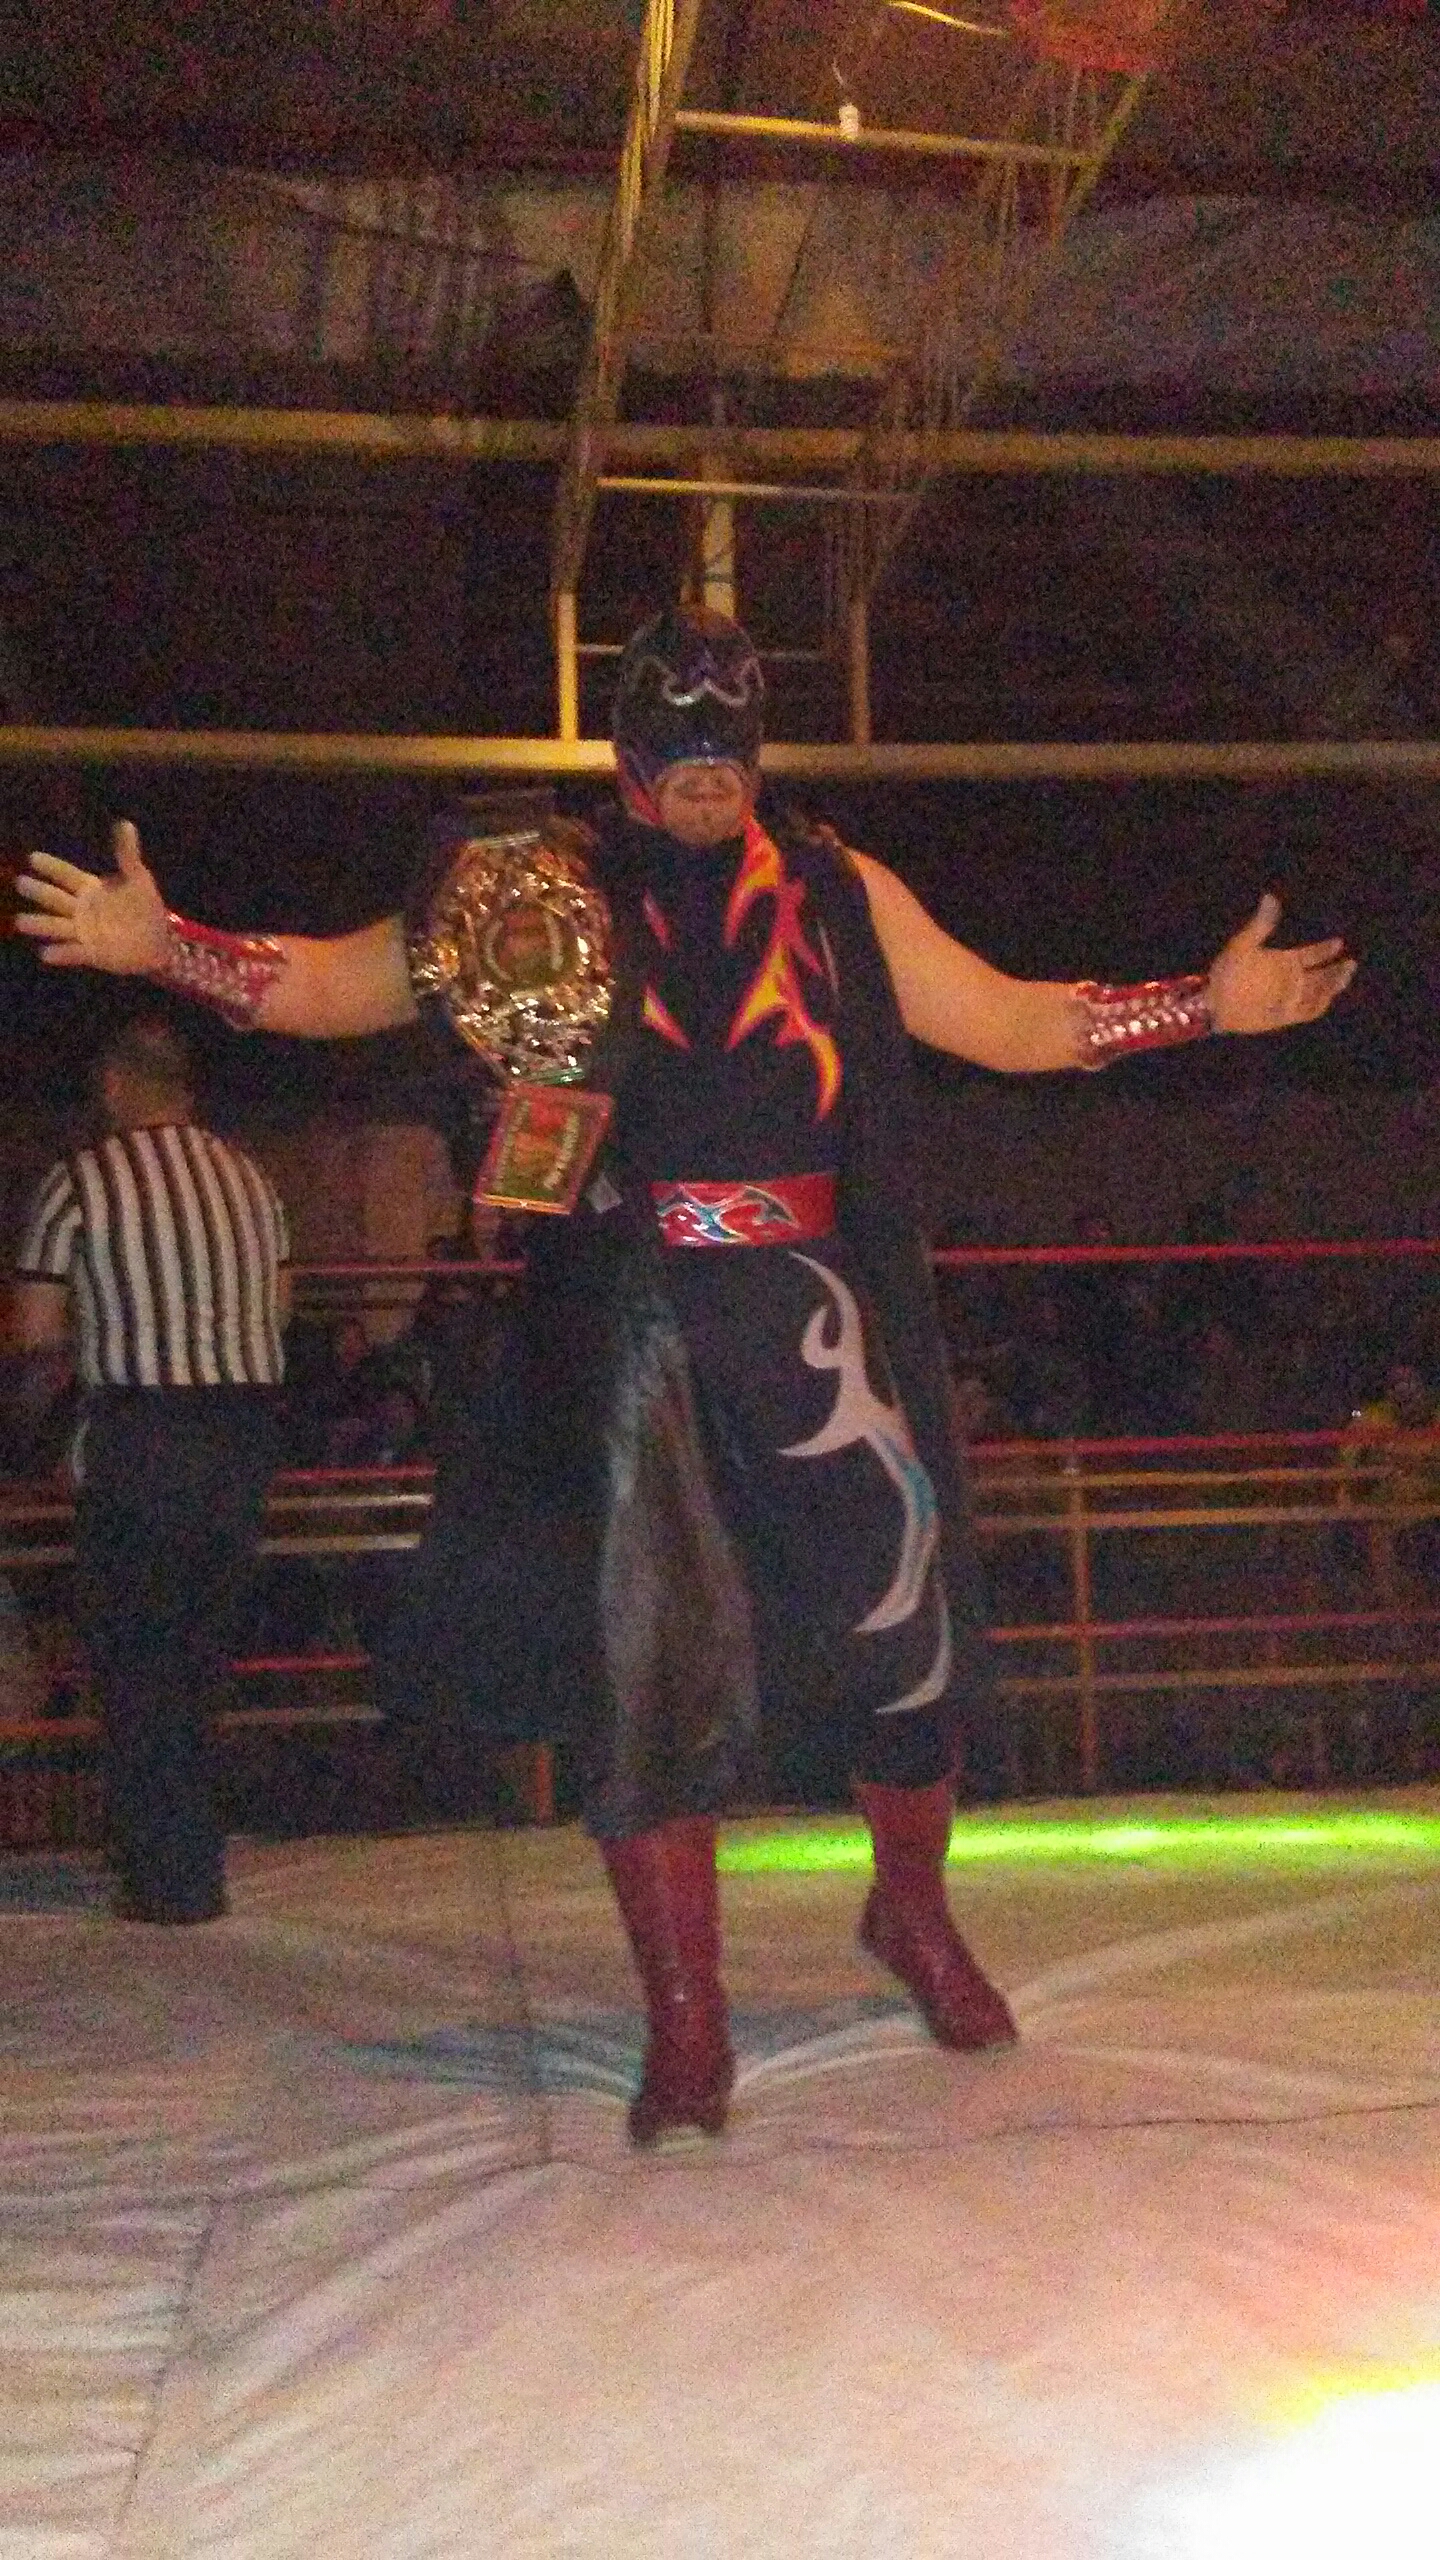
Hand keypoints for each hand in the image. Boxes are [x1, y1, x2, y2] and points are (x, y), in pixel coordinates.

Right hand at [13, 820, 169, 976]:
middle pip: (55, 899)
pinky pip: (72, 953)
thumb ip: (128, 854)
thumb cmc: (144, 907)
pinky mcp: (91, 953)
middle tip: (20, 883)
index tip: (33, 858)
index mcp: (90, 889)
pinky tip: (45, 954)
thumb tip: (126, 823)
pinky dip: (60, 953)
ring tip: (20, 921)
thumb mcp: (138, 878)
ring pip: (56, 926)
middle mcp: (81, 909)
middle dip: (38, 892)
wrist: (157, 942)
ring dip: (39, 924)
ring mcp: (83, 932)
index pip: (66, 875)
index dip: (52, 867)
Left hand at [1205, 893, 1355, 1036]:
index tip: (1339, 942)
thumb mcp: (1243, 945)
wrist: (1213, 1003)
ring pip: (1319, 992)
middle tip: (1351, 963)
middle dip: (1337, 970)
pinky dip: (1319, 1004)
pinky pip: (1308, 1011)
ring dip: (1332, 985)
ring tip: (1344, 975)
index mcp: (1284, 961)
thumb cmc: (1226, 972)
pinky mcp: (1285, 1016)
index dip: (1325, 949)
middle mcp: (1291, 980)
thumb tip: (1269, 897)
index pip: (1312, 955)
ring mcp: (1289, 998)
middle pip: (1322, 974)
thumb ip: (1260, 924)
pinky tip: (1326, 996)